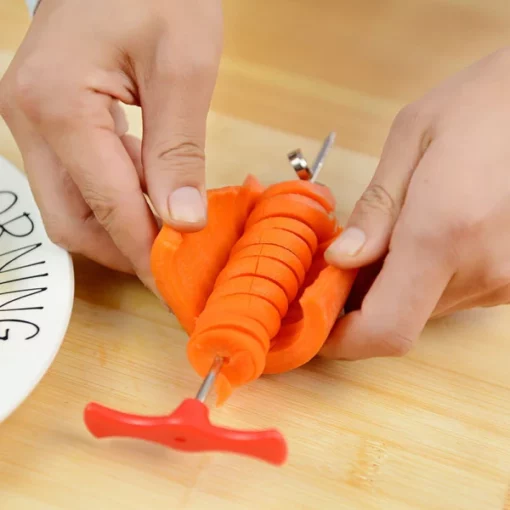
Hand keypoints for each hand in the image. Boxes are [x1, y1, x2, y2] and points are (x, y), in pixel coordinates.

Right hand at [0, 0, 222, 292]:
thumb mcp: (183, 67)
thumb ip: (180, 150)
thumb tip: (182, 221)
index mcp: (58, 105)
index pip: (106, 205)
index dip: (143, 252)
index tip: (173, 282)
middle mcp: (29, 118)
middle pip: (72, 218)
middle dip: (124, 247)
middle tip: (172, 260)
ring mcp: (31, 118)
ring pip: (71, 203)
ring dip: (120, 223)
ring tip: (169, 223)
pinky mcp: (46, 117)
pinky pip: (76, 177)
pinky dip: (114, 195)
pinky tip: (150, 186)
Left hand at [322, 47, 509, 359]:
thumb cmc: (481, 104)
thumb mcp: (412, 140)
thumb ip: (376, 210)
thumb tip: (341, 260)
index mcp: (444, 231)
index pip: (386, 328)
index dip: (343, 340)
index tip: (315, 323)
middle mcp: (483, 269)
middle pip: (400, 321)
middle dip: (360, 302)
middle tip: (340, 265)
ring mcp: (507, 279)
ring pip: (425, 310)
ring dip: (394, 287)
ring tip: (387, 237)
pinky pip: (454, 295)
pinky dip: (426, 279)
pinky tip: (424, 238)